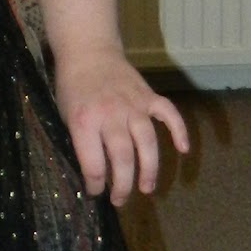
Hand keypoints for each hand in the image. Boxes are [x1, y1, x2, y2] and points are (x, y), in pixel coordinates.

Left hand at [54, 47, 188, 206]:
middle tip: (120, 200)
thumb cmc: (73, 87)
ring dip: (149, 169)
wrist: (88, 51)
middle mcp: (111, 115)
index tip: (96, 192)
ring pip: (147, 143)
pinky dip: (179, 131)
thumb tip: (95, 172)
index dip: (95, 183)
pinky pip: (169, 114)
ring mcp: (133, 105)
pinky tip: (184, 149)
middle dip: (122, 184)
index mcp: (85, 122)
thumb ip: (81, 142)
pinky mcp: (148, 96)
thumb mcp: (67, 116)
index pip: (93, 162)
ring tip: (147, 188)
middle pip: (123, 158)